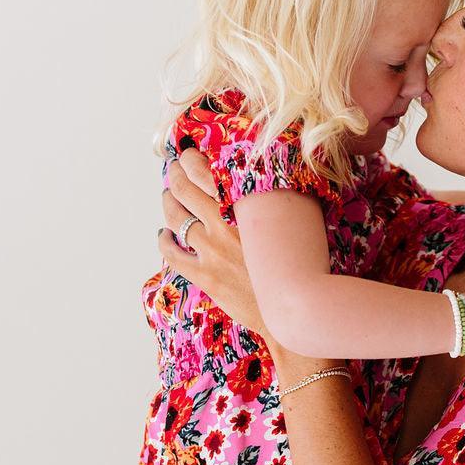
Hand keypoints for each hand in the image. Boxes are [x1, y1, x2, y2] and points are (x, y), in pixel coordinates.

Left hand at [159, 154, 334, 386]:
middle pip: (183, 189)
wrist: (294, 308)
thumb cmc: (300, 265)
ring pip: (174, 218)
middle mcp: (223, 224)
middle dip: (174, 175)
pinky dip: (164, 241)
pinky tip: (165, 236)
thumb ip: (279, 198)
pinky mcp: (206, 276)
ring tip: (169, 198)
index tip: (187, 155)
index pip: (204, 169)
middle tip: (174, 171)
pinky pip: (172, 254)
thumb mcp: (297, 222)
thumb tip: (277, 177)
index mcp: (244, 206)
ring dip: (168, 203)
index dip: (190, 159)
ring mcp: (211, 251)